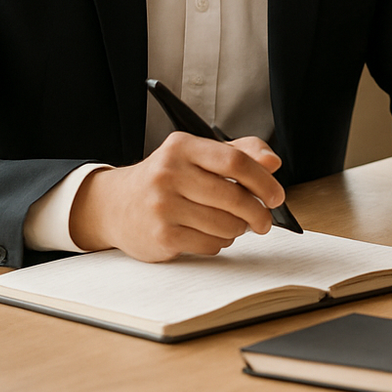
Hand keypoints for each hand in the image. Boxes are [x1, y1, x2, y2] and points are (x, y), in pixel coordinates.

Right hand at [69, 132, 283, 261]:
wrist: (115, 205)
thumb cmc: (167, 178)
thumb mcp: (197, 155)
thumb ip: (239, 152)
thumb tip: (272, 161)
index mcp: (182, 147)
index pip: (234, 161)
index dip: (263, 180)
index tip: (276, 196)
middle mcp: (169, 173)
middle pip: (233, 197)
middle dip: (258, 213)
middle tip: (264, 220)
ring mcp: (162, 206)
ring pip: (225, 225)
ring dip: (238, 229)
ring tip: (232, 225)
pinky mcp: (161, 236)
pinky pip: (210, 244)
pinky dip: (219, 243)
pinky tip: (211, 234)